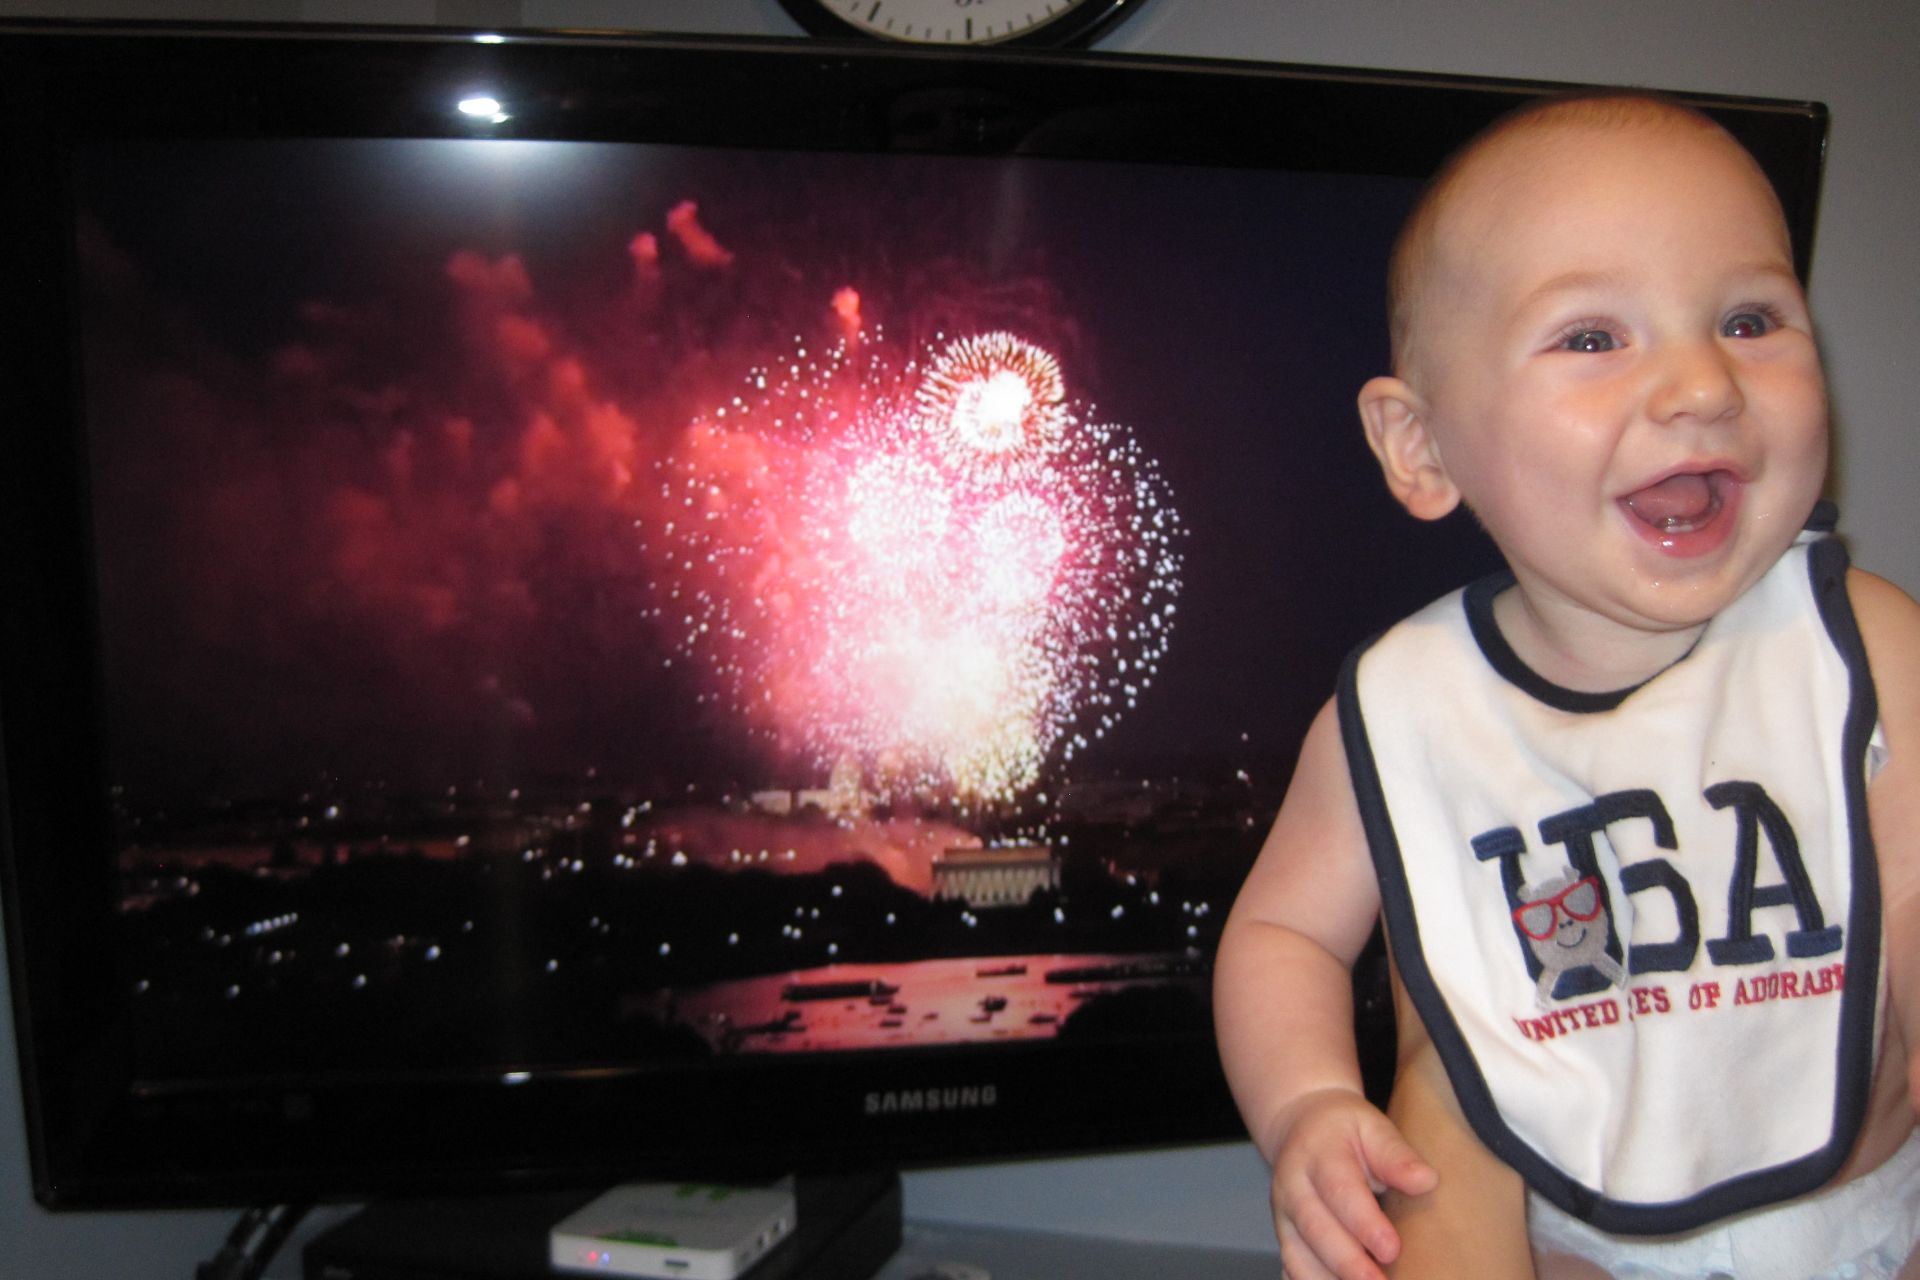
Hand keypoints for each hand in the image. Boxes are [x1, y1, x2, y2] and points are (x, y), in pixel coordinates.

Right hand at [1268, 1088, 1437, 1279]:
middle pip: (1315, 1228)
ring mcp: (1283, 1215)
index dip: (1364, 1223)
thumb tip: (1425, 1180)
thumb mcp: (1371, 1126)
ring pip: (1297, 1255)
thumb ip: (1395, 1154)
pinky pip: (1292, 1268)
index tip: (1392, 1248)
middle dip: (1346, 1262)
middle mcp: (1293, 1187)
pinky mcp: (1285, 1238)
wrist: (1301, 1127)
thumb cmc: (1344, 1130)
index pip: (1339, 1191)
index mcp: (1318, 1154)